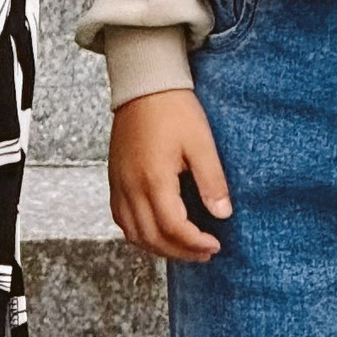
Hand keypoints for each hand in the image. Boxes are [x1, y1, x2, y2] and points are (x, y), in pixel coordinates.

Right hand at [107, 87, 234, 262]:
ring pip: (132, 233)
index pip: (173, 228)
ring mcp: (119, 182)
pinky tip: (156, 230)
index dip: (194, 243)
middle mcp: (131, 185)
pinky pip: (120, 218)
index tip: (215, 244)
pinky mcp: (114, 177)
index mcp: (154, 178)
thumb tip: (222, 214)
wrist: (144, 84)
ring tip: (183, 247)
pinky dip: (138, 233)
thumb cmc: (173, 108)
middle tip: (204, 252)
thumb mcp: (201, 142)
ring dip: (158, 247)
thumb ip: (212, 181)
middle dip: (179, 252)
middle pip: (151, 237)